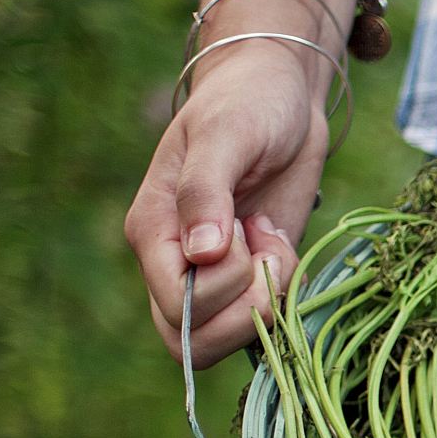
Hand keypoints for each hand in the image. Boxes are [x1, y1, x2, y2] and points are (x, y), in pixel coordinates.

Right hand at [125, 41, 328, 364]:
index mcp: (153, 231)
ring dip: (266, 303)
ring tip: (274, 243)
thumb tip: (200, 254)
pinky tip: (283, 249)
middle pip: (196, 337)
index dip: (220, 287)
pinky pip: (260, 322)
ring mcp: (212, 276)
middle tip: (267, 244)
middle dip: (246, 307)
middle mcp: (174, 262)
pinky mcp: (251, 278)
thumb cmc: (247, 104)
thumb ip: (207, 191)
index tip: (243, 230)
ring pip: (227, 340)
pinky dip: (283, 298)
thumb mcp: (226, 136)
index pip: (175, 307)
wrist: (281, 97)